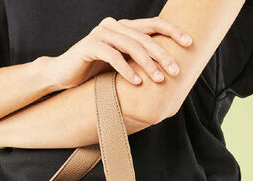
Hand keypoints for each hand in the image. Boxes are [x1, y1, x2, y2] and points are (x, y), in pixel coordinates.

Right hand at [46, 16, 191, 89]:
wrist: (62, 75)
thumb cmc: (92, 72)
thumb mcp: (119, 64)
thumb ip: (136, 61)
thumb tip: (165, 70)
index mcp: (124, 28)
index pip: (153, 25)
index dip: (172, 31)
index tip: (189, 44)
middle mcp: (114, 26)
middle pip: (145, 37)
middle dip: (162, 55)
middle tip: (175, 71)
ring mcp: (101, 34)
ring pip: (131, 45)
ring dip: (147, 64)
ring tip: (159, 79)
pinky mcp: (89, 45)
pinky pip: (112, 56)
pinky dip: (126, 70)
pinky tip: (136, 82)